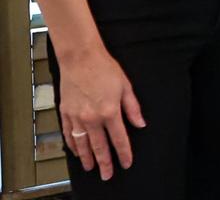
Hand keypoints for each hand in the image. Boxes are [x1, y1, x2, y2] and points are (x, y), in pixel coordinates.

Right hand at [58, 46, 145, 179]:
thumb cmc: (105, 69)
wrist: (80, 58)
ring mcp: (76, 117)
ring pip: (82, 144)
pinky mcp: (65, 113)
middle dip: (105, 163)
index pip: (119, 139)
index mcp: (110, 112)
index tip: (126, 163)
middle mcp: (92, 118)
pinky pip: (68, 135)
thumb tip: (140, 124)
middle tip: (107, 175)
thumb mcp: (126, 87)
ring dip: (87, 158)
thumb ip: (133, 108)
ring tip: (91, 168)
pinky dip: (72, 146)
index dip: (124, 153)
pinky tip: (77, 152)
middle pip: (99, 147)